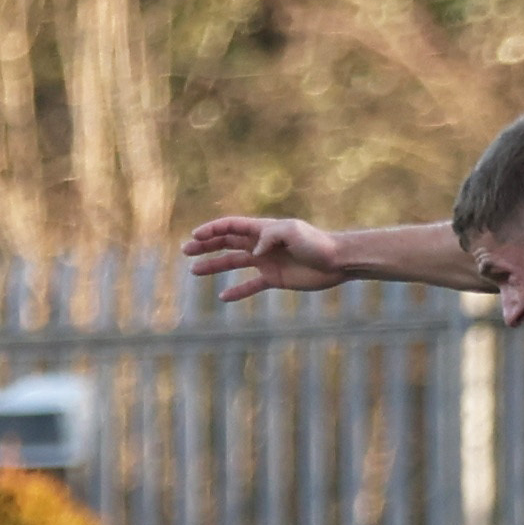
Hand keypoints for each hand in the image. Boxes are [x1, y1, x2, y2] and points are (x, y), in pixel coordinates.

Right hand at [182, 216, 344, 299]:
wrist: (337, 262)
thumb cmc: (316, 243)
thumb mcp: (292, 232)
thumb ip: (269, 237)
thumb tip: (252, 251)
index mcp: (263, 229)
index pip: (231, 227)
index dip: (212, 230)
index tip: (195, 236)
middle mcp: (261, 244)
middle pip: (227, 243)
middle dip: (206, 246)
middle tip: (186, 251)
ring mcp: (267, 261)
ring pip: (234, 262)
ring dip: (215, 266)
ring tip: (194, 271)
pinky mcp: (275, 278)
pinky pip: (252, 285)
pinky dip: (238, 291)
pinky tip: (223, 297)